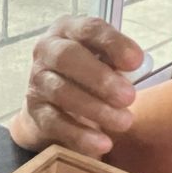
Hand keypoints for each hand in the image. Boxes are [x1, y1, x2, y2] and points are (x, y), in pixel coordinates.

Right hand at [9, 16, 144, 157]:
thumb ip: (118, 62)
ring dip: (96, 108)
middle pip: (68, 57)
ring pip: (62, 91)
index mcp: (69, 30)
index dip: (113, 43)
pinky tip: (103, 143)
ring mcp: (37, 81)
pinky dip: (81, 135)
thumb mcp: (105, 62)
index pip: (90, 28)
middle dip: (100, 78)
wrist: (53, 107)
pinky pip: (55, 122)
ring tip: (124, 122)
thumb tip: (134, 68)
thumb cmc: (88, 76)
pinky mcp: (34, 111)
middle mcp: (47, 50)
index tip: (136, 61)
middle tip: (129, 97)